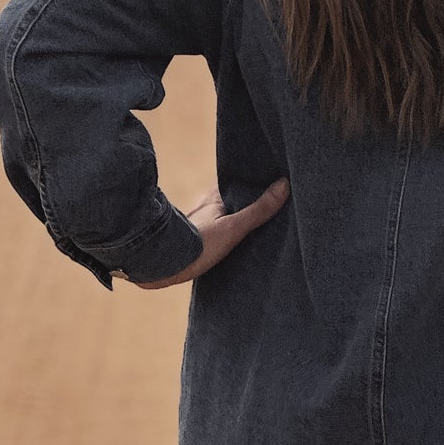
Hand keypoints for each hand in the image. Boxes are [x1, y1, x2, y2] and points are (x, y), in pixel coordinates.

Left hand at [129, 179, 290, 289]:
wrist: (160, 266)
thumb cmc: (196, 246)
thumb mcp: (233, 228)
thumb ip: (258, 210)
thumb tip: (284, 185)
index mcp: (214, 198)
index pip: (235, 182)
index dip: (252, 180)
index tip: (270, 178)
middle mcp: (205, 208)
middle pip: (230, 200)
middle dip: (246, 201)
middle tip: (269, 201)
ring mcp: (198, 225)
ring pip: (222, 218)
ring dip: (235, 219)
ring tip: (257, 223)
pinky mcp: (193, 243)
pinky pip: (215, 234)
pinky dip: (226, 234)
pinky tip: (233, 244)